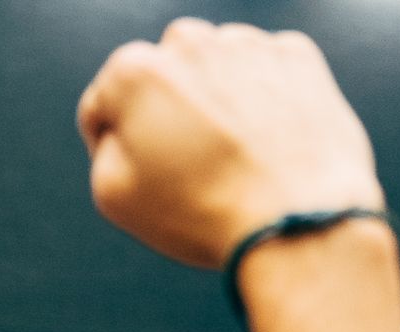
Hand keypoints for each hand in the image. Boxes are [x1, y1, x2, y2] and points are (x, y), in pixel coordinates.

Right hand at [77, 20, 381, 268]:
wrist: (295, 221)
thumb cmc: (199, 212)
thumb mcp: (115, 196)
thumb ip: (103, 147)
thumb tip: (123, 127)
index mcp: (134, 72)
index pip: (106, 103)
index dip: (115, 144)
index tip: (143, 174)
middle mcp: (189, 42)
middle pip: (164, 77)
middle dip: (169, 111)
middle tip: (190, 164)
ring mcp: (247, 44)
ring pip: (217, 70)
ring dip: (217, 102)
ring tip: (235, 156)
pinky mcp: (296, 56)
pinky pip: (265, 74)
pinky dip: (263, 101)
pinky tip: (268, 143)